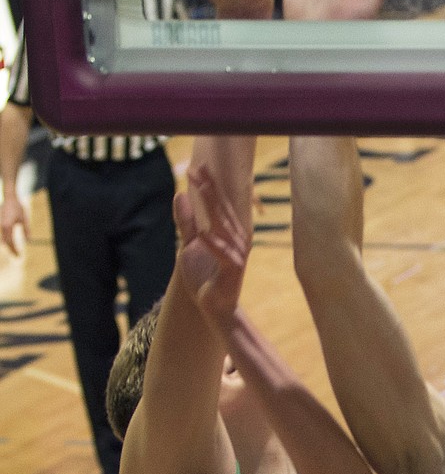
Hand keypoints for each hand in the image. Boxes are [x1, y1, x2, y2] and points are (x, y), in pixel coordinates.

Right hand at [1, 192, 28, 256]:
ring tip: (13, 250)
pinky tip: (8, 242)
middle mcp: (1, 226)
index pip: (10, 242)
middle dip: (11, 249)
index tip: (19, 255)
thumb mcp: (24, 219)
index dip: (14, 249)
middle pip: (5, 242)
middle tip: (17, 255)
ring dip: (7, 245)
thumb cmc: (18, 207)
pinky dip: (4, 239)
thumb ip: (26, 230)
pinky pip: (1, 234)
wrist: (9, 197)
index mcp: (8, 226)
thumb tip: (29, 241)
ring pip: (1, 239)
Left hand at [174, 163, 251, 327]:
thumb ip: (186, 221)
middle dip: (209, 188)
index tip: (195, 166)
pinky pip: (223, 255)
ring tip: (201, 189)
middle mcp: (235, 238)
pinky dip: (214, 244)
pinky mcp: (233, 271)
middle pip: (221, 209)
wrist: (214, 307)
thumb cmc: (205, 276)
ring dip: (212, 207)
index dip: (206, 185)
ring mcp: (236, 254)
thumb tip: (180, 194)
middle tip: (199, 167)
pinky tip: (203, 233)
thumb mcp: (190, 244)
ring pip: (223, 226)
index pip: (216, 203)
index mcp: (227, 231)